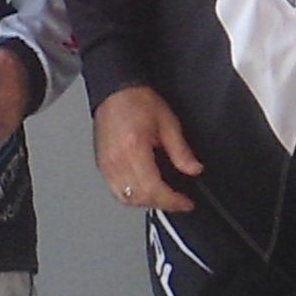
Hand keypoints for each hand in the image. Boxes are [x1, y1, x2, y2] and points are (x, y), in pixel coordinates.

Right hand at [92, 84, 201, 212]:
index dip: (172, 200)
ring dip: (146, 202)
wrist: (115, 91)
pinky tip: (145, 190)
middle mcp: (116, 161)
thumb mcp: (167, 122)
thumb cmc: (137, 101)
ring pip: (126, 199)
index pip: (153, 188)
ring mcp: (106, 165)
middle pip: (140, 198)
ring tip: (163, 197)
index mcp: (133, 149)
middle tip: (178, 201)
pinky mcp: (102, 166)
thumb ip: (181, 150)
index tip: (185, 203)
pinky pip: (117, 191)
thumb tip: (193, 169)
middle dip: (162, 204)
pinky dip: (132, 196)